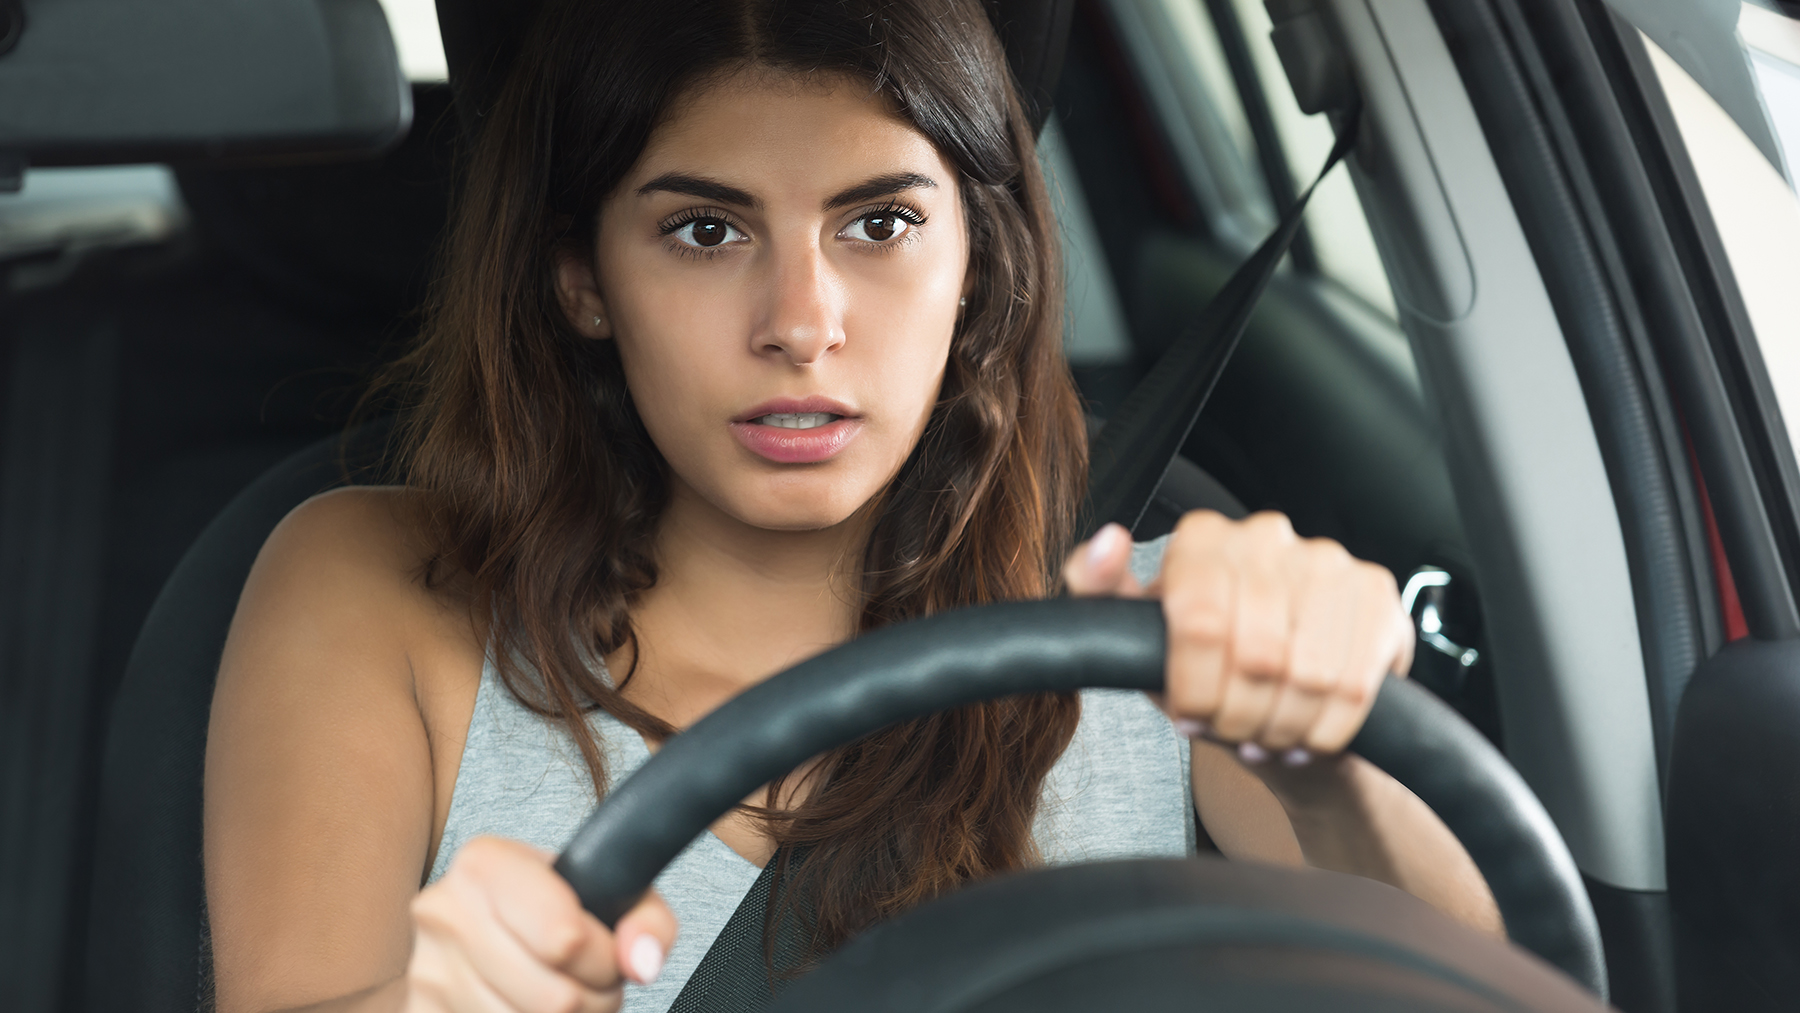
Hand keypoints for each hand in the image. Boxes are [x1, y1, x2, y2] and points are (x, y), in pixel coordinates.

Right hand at [406, 836, 677, 1012]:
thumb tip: (642, 963)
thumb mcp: (608, 890)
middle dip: (594, 1001)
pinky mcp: (420, 1012)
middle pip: (555, 1000)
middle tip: (591, 982)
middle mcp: (443, 913)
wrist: (482, 925)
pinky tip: (531, 1009)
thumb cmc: (551, 908)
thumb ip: (646, 919)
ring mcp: (425, 972)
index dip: (604, 959)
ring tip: (564, 995)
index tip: (606, 952)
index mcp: (485, 863)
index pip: (566, 937)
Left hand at [1064, 512, 1413, 762]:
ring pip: (1309, 674)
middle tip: (1230, 729)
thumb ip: (1096, 592)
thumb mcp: (1137, 639)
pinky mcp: (1377, 595)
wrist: (1278, 698)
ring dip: (1283, 725)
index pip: (1199, 622)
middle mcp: (1267, 534)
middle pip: (1255, 654)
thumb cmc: (1203, 666)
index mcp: (1203, 538)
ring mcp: (1328, 561)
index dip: (1194, 688)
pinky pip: (1355, 683)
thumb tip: (1105, 541)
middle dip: (1238, 714)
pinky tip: (1308, 731)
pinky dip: (1326, 728)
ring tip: (1266, 731)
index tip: (1190, 713)